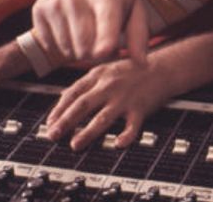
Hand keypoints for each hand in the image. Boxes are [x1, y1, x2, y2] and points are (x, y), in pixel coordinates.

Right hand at [32, 0, 148, 65]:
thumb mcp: (134, 6)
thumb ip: (139, 35)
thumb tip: (141, 63)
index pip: (105, 21)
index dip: (105, 40)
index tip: (104, 51)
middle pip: (85, 46)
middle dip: (97, 54)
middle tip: (103, 41)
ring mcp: (55, 3)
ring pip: (68, 49)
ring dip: (80, 51)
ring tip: (87, 33)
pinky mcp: (39, 10)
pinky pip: (52, 46)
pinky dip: (64, 46)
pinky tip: (71, 30)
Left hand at [44, 58, 168, 150]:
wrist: (162, 67)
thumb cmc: (133, 70)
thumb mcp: (106, 69)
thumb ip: (86, 83)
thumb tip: (63, 96)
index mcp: (98, 75)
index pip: (73, 93)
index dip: (59, 109)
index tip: (50, 123)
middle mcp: (109, 86)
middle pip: (83, 105)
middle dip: (65, 121)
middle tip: (53, 135)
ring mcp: (124, 98)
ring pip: (102, 117)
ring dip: (87, 132)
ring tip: (75, 144)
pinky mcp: (140, 108)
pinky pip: (132, 125)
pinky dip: (126, 135)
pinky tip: (118, 144)